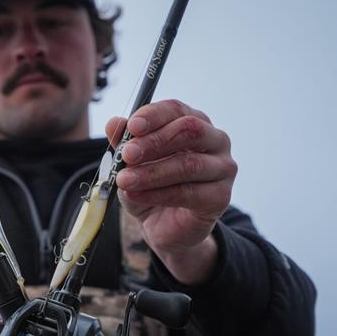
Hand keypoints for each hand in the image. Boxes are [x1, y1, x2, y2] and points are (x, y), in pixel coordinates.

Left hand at [105, 100, 236, 284]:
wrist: (164, 226)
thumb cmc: (151, 186)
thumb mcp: (131, 164)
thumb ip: (124, 143)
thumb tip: (113, 124)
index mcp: (194, 123)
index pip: (176, 110)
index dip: (154, 116)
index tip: (132, 127)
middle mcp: (215, 141)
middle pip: (190, 130)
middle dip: (154, 142)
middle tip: (127, 154)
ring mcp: (223, 168)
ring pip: (188, 164)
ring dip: (151, 172)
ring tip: (124, 180)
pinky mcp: (220, 197)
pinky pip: (188, 192)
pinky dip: (157, 194)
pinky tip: (135, 195)